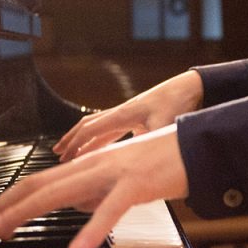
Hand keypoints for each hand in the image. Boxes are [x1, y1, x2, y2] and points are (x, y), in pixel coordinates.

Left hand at [0, 124, 188, 247]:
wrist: (197, 144)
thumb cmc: (161, 163)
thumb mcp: (118, 181)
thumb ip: (95, 192)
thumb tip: (76, 207)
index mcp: (87, 166)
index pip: (37, 182)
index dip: (7, 199)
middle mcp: (92, 165)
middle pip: (38, 185)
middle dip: (3, 206)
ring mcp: (112, 172)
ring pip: (60, 192)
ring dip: (26, 212)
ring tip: (2, 231)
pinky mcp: (136, 184)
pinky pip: (110, 210)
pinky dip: (91, 230)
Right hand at [53, 70, 202, 161]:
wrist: (189, 88)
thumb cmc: (177, 102)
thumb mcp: (164, 124)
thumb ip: (150, 140)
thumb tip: (141, 159)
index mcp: (123, 114)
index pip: (91, 129)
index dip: (76, 144)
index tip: (64, 158)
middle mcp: (121, 113)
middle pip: (88, 126)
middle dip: (72, 140)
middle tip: (58, 154)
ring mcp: (127, 116)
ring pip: (97, 128)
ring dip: (84, 141)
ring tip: (71, 153)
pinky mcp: (135, 119)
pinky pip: (111, 131)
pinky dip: (100, 141)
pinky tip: (100, 152)